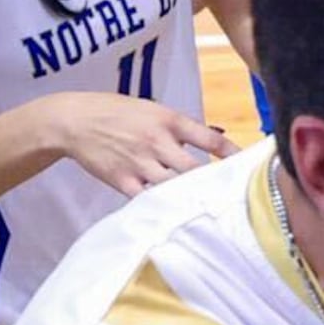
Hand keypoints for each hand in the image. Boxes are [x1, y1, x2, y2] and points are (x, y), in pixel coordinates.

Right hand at [51, 93, 233, 196]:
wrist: (72, 120)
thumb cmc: (117, 113)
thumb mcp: (152, 109)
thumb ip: (182, 128)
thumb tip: (216, 137)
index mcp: (169, 121)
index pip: (212, 138)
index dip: (234, 153)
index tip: (250, 165)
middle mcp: (158, 142)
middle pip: (197, 169)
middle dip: (215, 183)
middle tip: (232, 196)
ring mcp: (140, 163)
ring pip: (176, 187)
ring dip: (192, 198)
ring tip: (209, 209)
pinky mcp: (123, 181)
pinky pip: (149, 199)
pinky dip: (164, 207)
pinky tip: (177, 215)